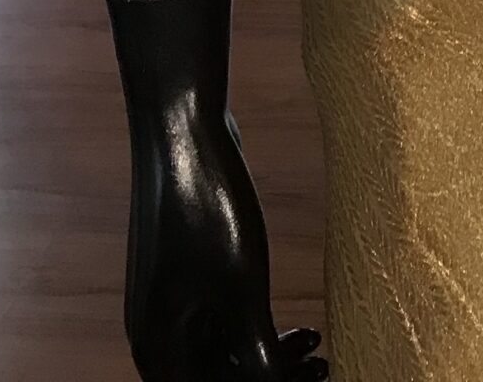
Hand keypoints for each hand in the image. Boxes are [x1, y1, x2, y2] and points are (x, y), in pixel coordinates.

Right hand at [125, 103, 326, 379]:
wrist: (183, 125)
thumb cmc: (206, 205)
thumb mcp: (240, 286)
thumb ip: (257, 353)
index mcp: (158, 349)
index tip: (312, 381)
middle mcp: (159, 334)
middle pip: (216, 379)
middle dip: (270, 379)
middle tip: (324, 367)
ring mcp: (172, 303)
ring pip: (224, 353)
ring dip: (269, 358)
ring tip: (318, 341)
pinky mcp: (190, 275)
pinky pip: (225, 321)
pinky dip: (260, 329)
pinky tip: (301, 325)